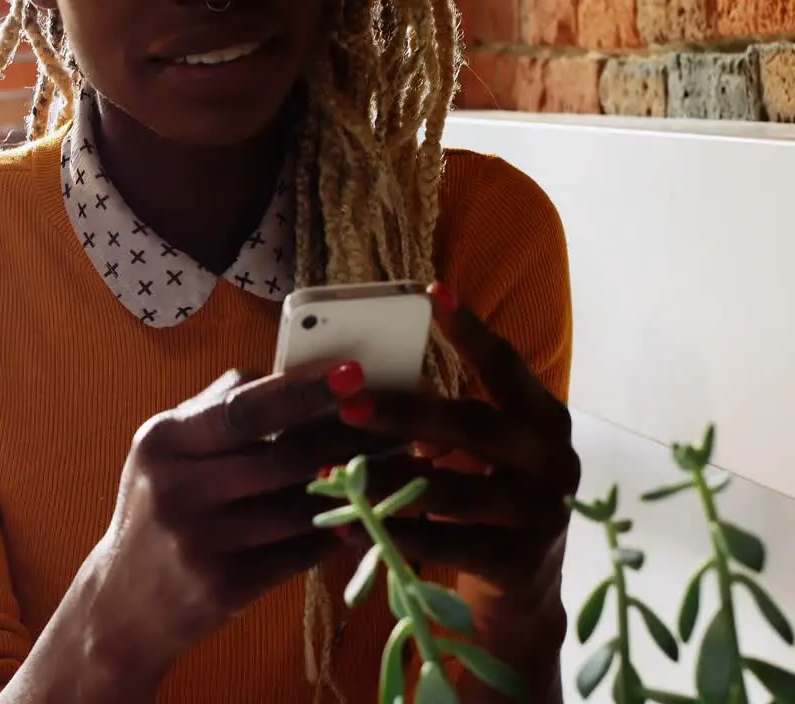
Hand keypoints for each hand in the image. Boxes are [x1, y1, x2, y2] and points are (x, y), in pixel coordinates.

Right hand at [80, 363, 392, 680]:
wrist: (124, 603)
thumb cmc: (157, 510)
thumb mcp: (166, 452)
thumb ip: (220, 408)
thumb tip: (294, 371)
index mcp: (162, 442)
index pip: (243, 410)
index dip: (304, 392)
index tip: (353, 375)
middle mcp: (177, 490)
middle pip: (282, 457)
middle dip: (348, 438)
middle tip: (397, 422)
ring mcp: (202, 543)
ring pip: (300, 506)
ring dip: (358, 486)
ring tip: (398, 466)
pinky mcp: (227, 586)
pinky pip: (300, 551)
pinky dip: (338, 530)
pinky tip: (366, 513)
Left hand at [340, 283, 578, 594]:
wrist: (523, 591)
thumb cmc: (485, 504)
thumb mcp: (476, 455)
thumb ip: (441, 420)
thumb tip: (363, 383)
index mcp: (543, 420)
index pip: (506, 366)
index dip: (470, 331)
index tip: (433, 292)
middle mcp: (552, 460)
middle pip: (474, 425)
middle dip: (407, 414)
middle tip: (348, 405)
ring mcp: (540, 513)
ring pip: (452, 492)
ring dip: (386, 481)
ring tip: (331, 472)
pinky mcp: (518, 563)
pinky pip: (445, 545)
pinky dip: (394, 535)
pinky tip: (350, 528)